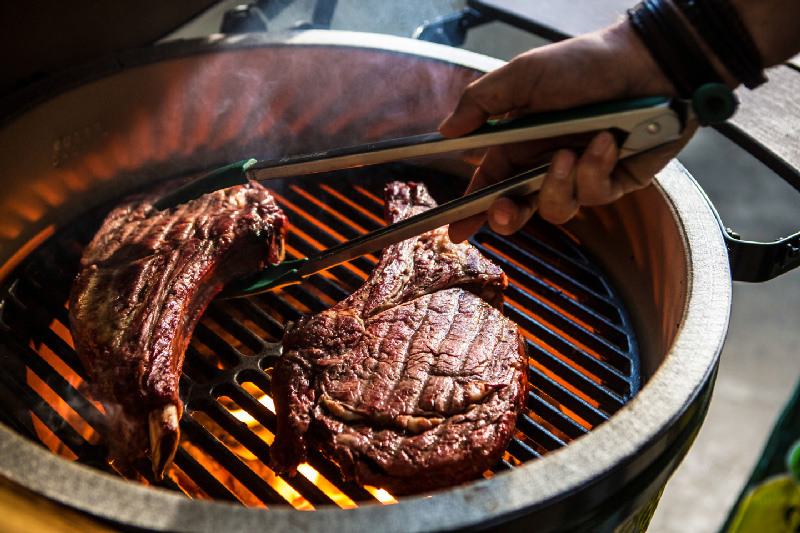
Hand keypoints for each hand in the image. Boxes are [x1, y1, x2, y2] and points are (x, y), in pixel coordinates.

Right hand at [439, 22, 696, 242]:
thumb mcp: (523, 75)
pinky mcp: (616, 182)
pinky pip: (596, 193)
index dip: (472, 209)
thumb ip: (482, 102)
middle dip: (508, 216)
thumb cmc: (584, 63)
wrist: (646, 59)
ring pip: (558, 209)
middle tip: (504, 209)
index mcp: (521, 143)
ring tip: (569, 152)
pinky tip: (605, 142)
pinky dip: (596, 168)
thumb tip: (447, 130)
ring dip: (558, 185)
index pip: (490, 183)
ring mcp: (582, 176)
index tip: (457, 231)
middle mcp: (548, 164)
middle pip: (519, 209)